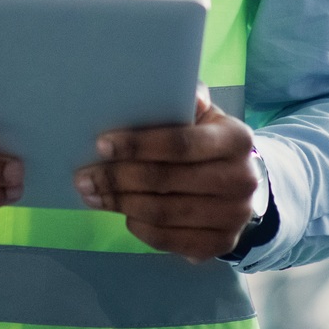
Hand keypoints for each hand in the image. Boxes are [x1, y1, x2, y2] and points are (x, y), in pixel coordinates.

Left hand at [75, 91, 258, 261]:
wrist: (245, 187)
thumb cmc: (209, 143)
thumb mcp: (205, 117)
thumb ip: (185, 100)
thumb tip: (160, 83)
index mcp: (236, 139)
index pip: (180, 143)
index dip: (137, 145)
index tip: (101, 144)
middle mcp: (241, 179)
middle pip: (165, 180)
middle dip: (117, 177)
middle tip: (83, 176)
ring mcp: (233, 216)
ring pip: (163, 212)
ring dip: (120, 203)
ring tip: (92, 195)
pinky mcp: (220, 245)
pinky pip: (169, 240)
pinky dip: (140, 227)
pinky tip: (123, 214)